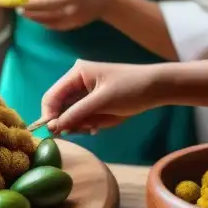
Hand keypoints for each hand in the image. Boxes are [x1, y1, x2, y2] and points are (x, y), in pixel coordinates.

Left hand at [21, 0, 115, 30]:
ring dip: (35, 18)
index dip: (31, 5)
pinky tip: (38, 17)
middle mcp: (70, 12)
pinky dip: (44, 22)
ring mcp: (71, 21)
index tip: (20, 4)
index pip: (46, 3)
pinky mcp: (71, 26)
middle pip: (44, 15)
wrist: (107, 0)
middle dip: (30, 13)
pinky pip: (53, 26)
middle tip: (19, 10)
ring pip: (47, 22)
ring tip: (26, 13)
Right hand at [40, 60, 161, 134]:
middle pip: (60, 107)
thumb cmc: (130, 89)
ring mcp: (85, 92)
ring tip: (97, 125)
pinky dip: (89, 123)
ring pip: (71, 115)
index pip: (51, 96)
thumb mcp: (102, 102)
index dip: (49, 115)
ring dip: (81, 123)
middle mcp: (77, 81)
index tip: (53, 133)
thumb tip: (52, 127)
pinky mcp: (94, 101)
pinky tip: (99, 125)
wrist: (158, 88)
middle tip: (85, 129)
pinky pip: (82, 116)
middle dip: (70, 121)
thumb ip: (76, 113)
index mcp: (76, 74)